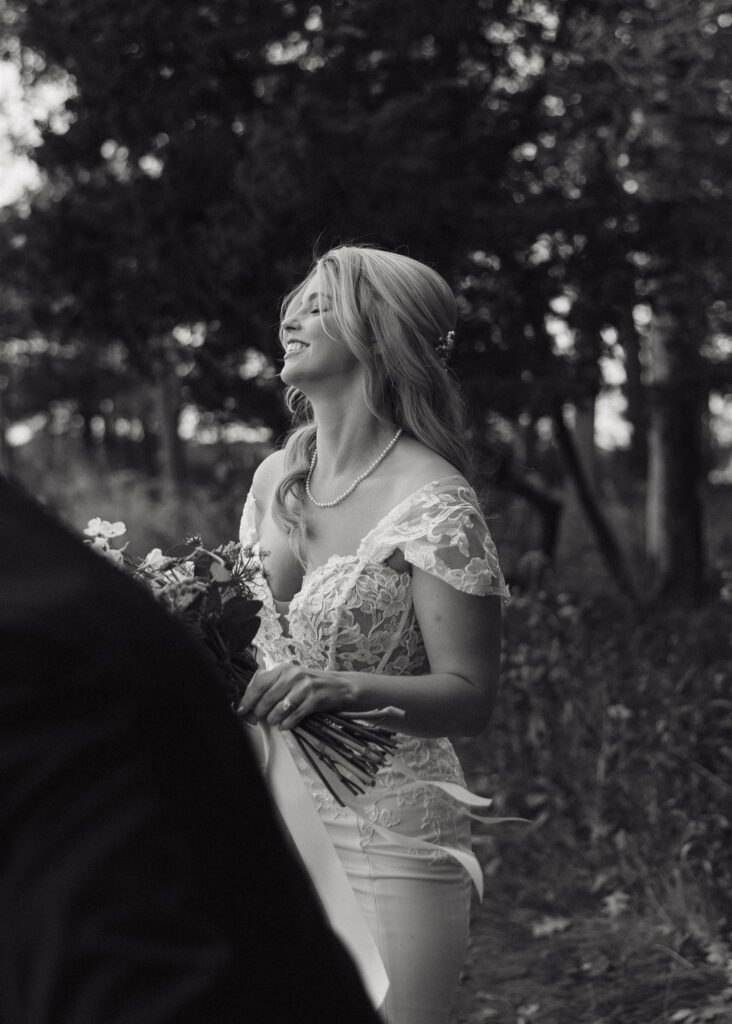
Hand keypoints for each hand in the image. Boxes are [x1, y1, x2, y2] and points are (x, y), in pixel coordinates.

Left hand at [237, 663, 356, 730]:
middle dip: (260, 712)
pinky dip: (287, 724)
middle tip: (260, 719)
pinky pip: (294, 716)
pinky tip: (286, 725)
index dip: (247, 698)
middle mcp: (293, 675)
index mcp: (284, 669)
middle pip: (266, 698)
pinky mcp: (315, 699)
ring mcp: (305, 687)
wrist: (341, 687)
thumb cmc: (312, 685)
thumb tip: (250, 702)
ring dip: (273, 719)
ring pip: (279, 709)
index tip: (240, 711)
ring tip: (275, 721)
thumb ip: (272, 685)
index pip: (259, 682)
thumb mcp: (292, 679)